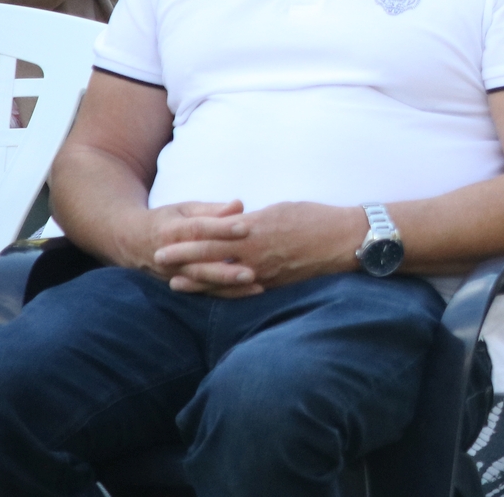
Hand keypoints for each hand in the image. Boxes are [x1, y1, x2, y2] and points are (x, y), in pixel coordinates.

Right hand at [116, 199, 253, 294]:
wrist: (131, 242)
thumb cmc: (167, 220)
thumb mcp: (184, 209)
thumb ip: (212, 209)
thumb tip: (239, 205)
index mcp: (172, 230)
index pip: (199, 229)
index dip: (222, 228)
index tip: (246, 227)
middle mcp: (171, 256)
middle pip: (200, 264)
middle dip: (226, 270)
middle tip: (252, 271)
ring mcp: (173, 274)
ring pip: (202, 282)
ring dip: (228, 286)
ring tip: (255, 286)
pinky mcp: (179, 285)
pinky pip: (203, 292)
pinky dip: (225, 294)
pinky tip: (248, 293)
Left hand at [154, 201, 365, 295]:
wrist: (344, 240)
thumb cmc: (315, 218)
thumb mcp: (281, 210)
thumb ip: (254, 220)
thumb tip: (236, 223)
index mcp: (256, 228)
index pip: (213, 234)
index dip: (187, 238)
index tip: (165, 239)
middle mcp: (255, 251)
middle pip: (211, 256)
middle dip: (183, 258)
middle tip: (158, 258)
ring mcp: (264, 271)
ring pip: (223, 278)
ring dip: (197, 281)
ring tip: (176, 283)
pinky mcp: (274, 283)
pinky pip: (243, 291)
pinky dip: (224, 293)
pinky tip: (212, 294)